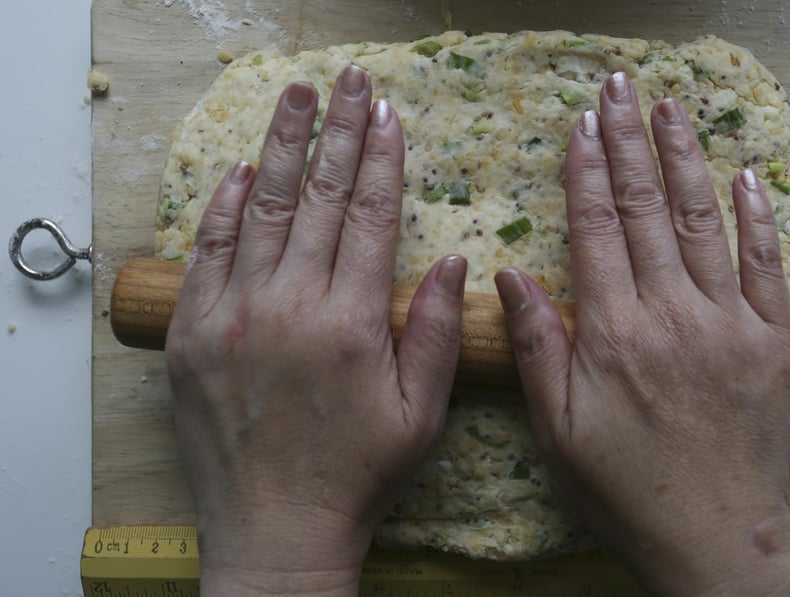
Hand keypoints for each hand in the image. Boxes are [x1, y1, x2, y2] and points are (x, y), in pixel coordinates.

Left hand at [165, 66, 466, 595]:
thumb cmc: (358, 474)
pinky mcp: (189, 333)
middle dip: (334, 132)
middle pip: (315, 197)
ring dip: (278, 148)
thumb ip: (436, 332)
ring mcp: (231, 315)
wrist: (276, 530)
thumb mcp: (420, 412)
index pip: (369, 216)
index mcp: (350, 322)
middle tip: (347, 82)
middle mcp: (288, 305)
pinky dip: (219, 207)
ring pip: (257, 211)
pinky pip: (204, 254)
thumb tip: (455, 259)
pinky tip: (236, 171)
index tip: (386, 114)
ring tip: (293, 98)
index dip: (380, 160)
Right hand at [494, 73, 789, 594]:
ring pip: (704, 222)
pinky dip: (757, 217)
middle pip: (647, 210)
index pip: (596, 230)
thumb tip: (508, 274)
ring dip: (685, 160)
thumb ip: (536, 346)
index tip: (580, 126)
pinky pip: (767, 266)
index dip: (586, 172)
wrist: (713, 535)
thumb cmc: (624, 488)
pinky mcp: (776, 341)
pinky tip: (744, 175)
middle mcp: (672, 313)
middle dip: (630, 144)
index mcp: (613, 332)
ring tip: (670, 110)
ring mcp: (730, 323)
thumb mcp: (557, 428)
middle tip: (619, 90)